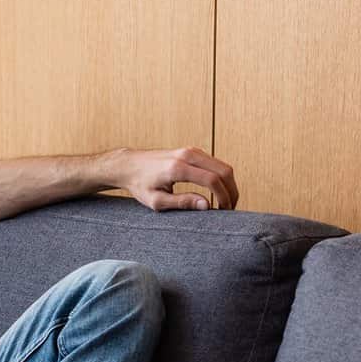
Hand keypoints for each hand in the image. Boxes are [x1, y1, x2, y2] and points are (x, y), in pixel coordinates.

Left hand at [114, 147, 238, 211]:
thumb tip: (206, 205)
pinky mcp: (192, 151)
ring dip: (228, 184)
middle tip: (230, 209)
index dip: (223, 196)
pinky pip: (215, 163)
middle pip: (223, 170)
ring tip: (226, 202)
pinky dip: (221, 177)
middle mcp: (187, 155)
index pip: (211, 180)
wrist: (129, 165)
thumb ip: (182, 202)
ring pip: (222, 165)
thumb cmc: (140, 184)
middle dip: (231, 191)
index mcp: (177, 168)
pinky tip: (219, 192)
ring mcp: (191, 150)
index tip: (225, 211)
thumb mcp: (156, 200)